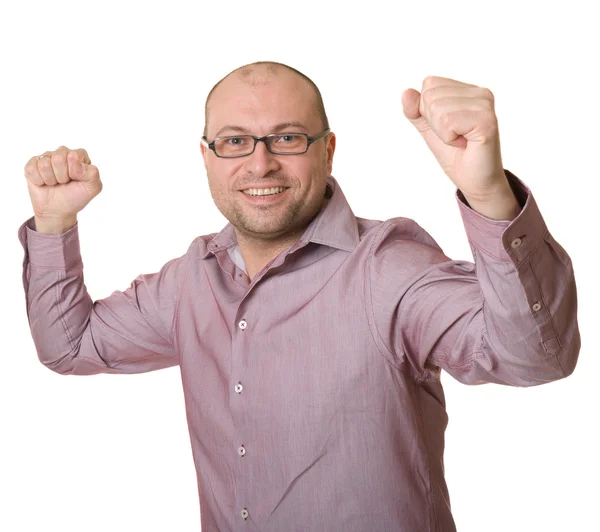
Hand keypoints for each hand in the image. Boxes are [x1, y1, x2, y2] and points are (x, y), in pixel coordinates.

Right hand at [24, 146, 101, 221]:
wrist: (58, 210)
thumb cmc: (76, 196)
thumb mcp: (93, 188)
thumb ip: (92, 173)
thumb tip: (74, 159)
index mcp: (80, 155)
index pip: (74, 156)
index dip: (74, 173)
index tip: (76, 180)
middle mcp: (63, 152)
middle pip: (58, 158)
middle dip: (62, 176)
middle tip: (64, 182)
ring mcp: (46, 157)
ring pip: (44, 164)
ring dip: (50, 179)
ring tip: (55, 183)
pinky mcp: (32, 164)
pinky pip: (32, 169)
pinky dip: (39, 181)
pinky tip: (44, 183)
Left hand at [402, 76, 507, 200]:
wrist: (474, 181)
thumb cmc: (455, 155)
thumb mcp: (429, 129)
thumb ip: (416, 111)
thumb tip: (406, 92)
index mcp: (467, 90)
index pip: (429, 84)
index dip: (428, 111)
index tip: (447, 128)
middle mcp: (480, 93)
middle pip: (431, 95)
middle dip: (434, 123)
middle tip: (454, 137)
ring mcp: (485, 105)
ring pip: (438, 108)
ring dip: (443, 133)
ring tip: (460, 141)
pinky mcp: (486, 120)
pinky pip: (448, 122)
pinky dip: (449, 139)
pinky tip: (465, 144)